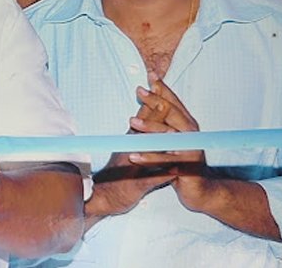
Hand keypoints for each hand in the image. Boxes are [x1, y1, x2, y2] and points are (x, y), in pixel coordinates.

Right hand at [88, 86, 173, 217]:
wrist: (107, 196)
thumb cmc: (120, 172)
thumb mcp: (129, 147)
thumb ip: (140, 129)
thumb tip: (149, 108)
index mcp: (130, 140)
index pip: (141, 117)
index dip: (151, 101)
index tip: (158, 84)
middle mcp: (129, 150)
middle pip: (142, 130)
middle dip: (154, 116)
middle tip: (164, 102)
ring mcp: (132, 168)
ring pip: (146, 153)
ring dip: (157, 144)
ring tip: (172, 136)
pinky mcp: (136, 186)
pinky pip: (150, 180)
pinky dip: (162, 175)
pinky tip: (173, 173)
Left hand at [128, 76, 212, 211]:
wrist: (199, 191)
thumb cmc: (180, 162)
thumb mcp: (172, 139)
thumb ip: (163, 121)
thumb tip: (150, 99)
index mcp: (187, 125)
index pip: (174, 102)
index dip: (163, 88)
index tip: (150, 74)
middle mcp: (192, 135)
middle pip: (173, 114)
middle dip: (155, 101)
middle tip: (139, 91)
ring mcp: (191, 151)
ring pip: (168, 136)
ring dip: (149, 127)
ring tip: (131, 121)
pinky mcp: (187, 168)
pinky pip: (165, 161)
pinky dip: (149, 158)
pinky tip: (133, 155)